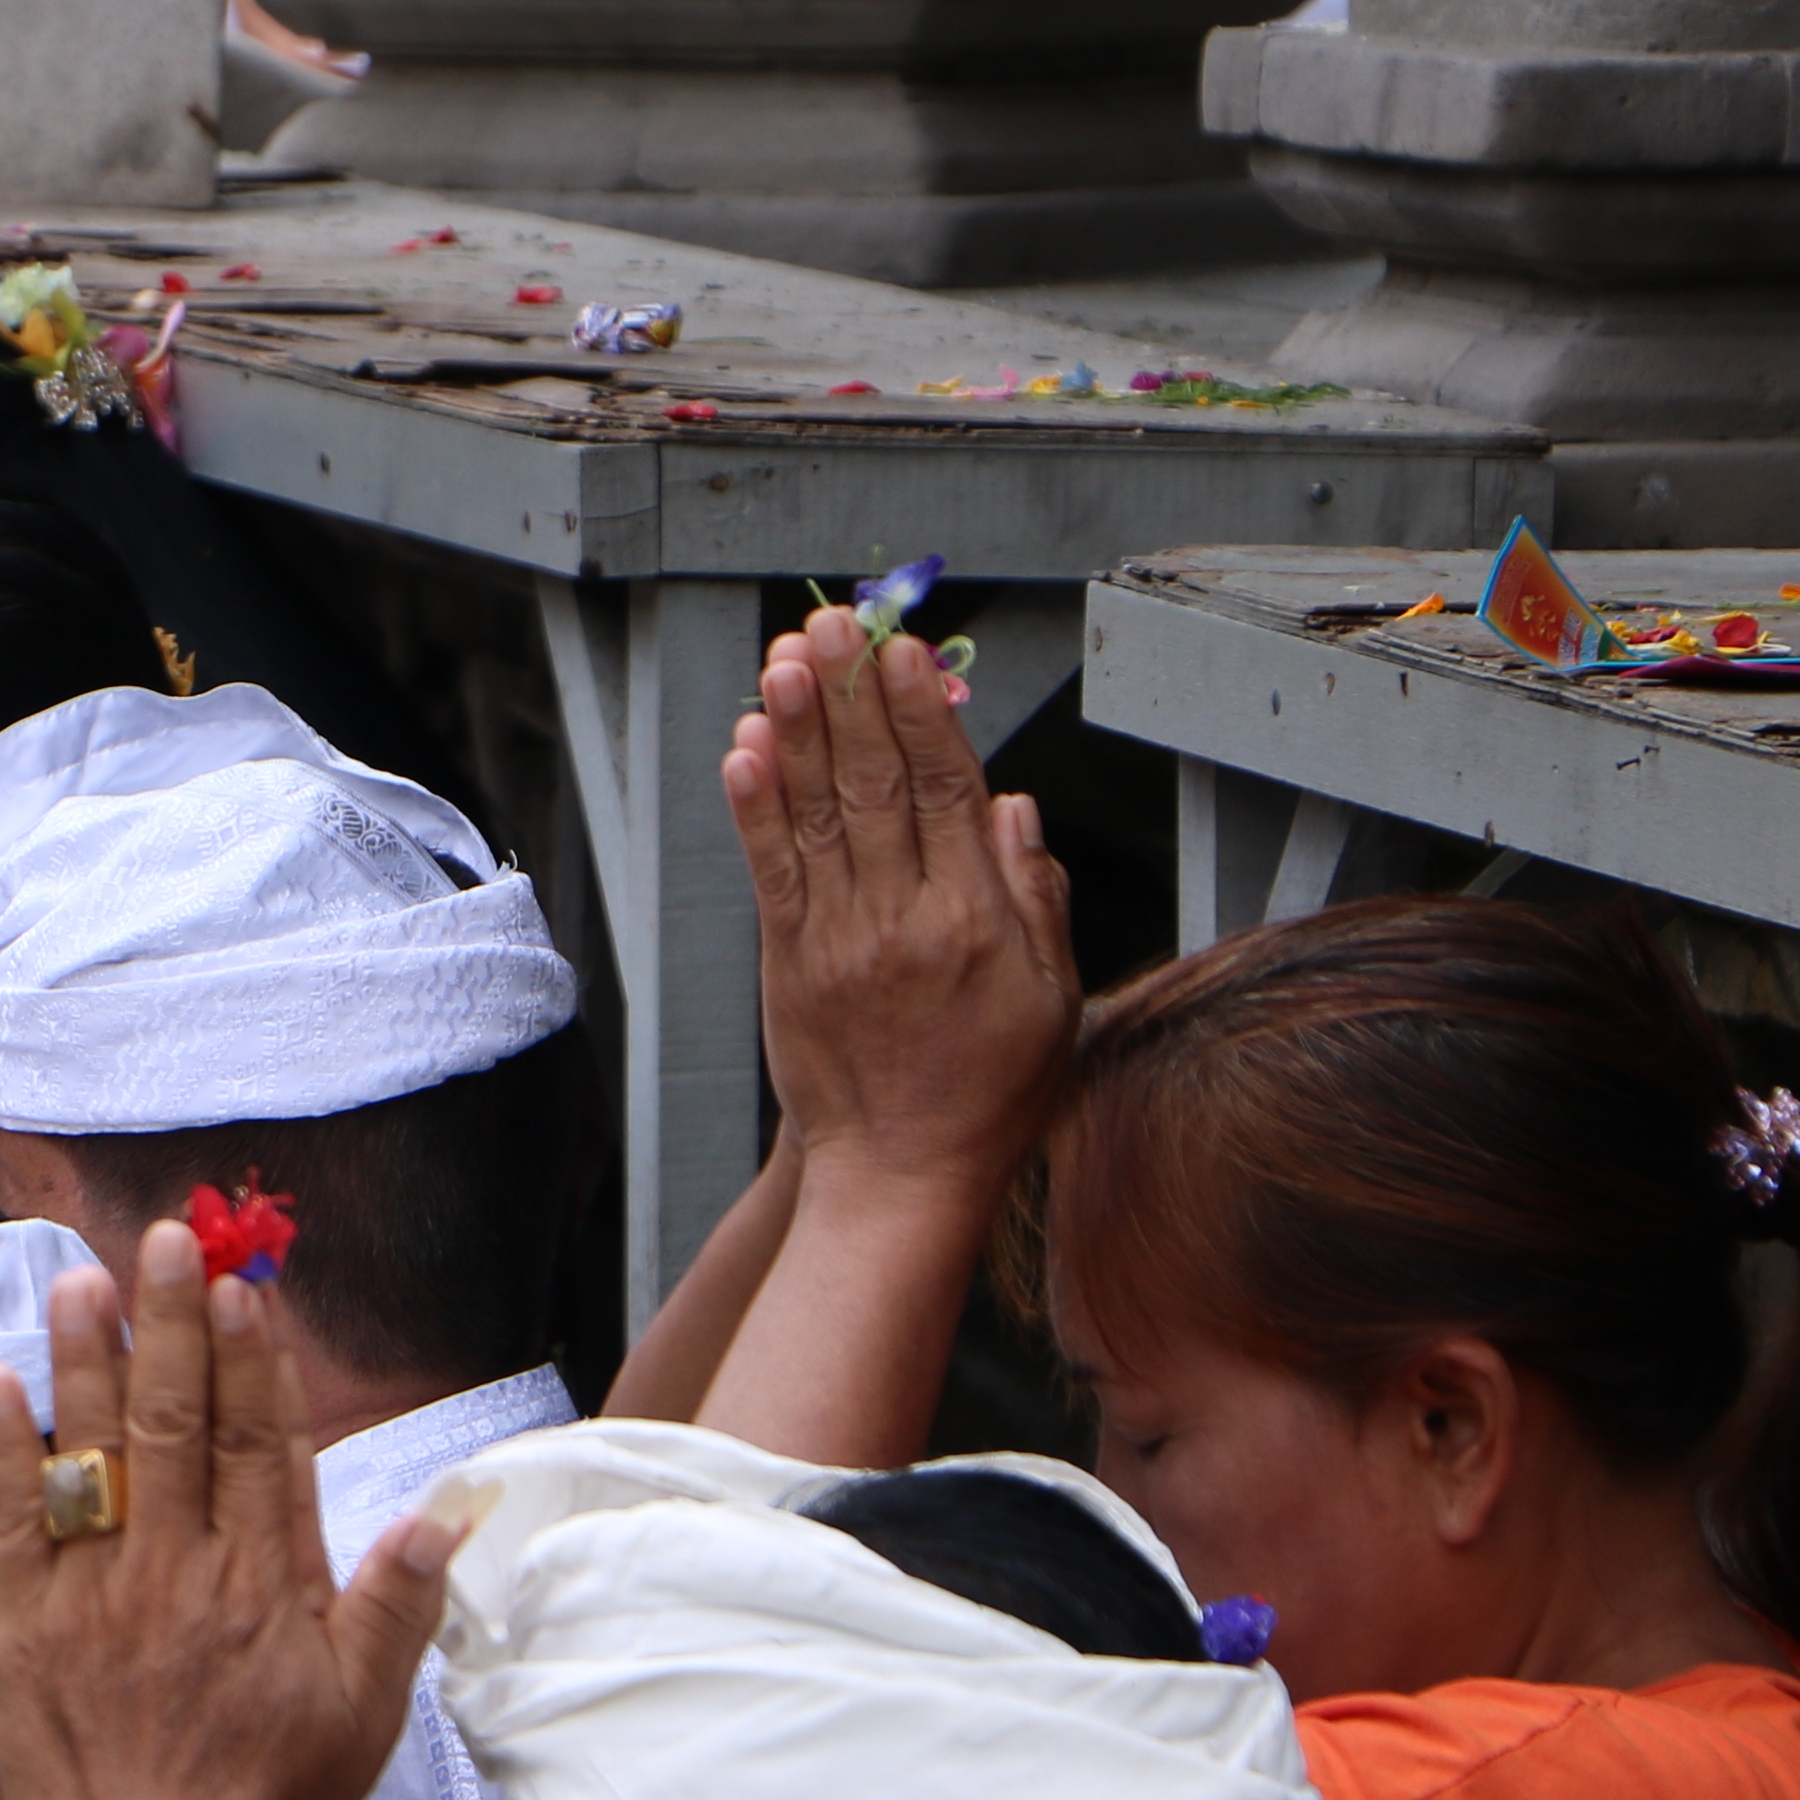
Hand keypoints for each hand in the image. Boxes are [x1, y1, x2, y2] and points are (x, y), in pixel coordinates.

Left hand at [0, 1220, 449, 1799]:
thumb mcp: (364, 1713)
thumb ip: (398, 1603)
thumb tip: (448, 1513)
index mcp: (265, 1582)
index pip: (264, 1443)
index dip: (254, 1359)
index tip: (244, 1286)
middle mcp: (180, 1567)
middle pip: (178, 1420)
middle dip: (172, 1320)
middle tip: (163, 1237)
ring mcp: (98, 1590)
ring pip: (94, 1451)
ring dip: (87, 1359)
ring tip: (81, 1279)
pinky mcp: (28, 1622)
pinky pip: (13, 1516)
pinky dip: (3, 1446)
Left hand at [721, 598, 1076, 1209]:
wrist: (903, 1177)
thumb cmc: (990, 1090)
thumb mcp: (1053, 998)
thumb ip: (1036, 896)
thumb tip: (1011, 804)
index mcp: (980, 920)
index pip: (946, 791)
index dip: (921, 713)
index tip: (902, 650)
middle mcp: (906, 920)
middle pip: (875, 784)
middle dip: (850, 696)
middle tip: (830, 622)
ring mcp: (840, 940)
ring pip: (817, 814)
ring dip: (798, 729)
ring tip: (785, 658)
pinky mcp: (789, 963)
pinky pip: (770, 870)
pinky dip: (754, 807)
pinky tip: (746, 747)